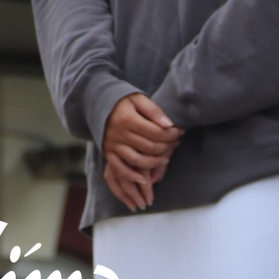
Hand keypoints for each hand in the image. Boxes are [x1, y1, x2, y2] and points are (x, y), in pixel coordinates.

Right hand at [102, 93, 181, 210]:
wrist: (99, 105)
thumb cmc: (123, 101)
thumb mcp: (138, 98)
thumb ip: (154, 111)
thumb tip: (169, 125)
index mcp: (127, 119)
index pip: (155, 132)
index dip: (171, 134)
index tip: (180, 132)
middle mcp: (119, 134)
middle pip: (148, 147)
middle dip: (166, 147)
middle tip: (176, 144)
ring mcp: (112, 145)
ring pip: (137, 161)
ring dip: (154, 163)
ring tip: (165, 159)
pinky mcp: (108, 153)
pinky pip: (119, 169)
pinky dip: (131, 176)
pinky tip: (144, 180)